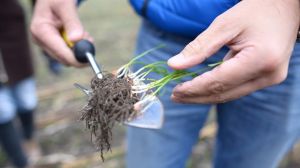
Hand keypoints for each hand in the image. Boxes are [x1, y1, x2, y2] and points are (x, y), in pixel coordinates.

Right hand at [31, 0, 90, 66]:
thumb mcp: (65, 5)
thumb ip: (72, 22)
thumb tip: (77, 40)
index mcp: (40, 31)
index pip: (60, 52)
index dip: (76, 58)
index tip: (90, 57)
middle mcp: (40, 41)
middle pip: (64, 58)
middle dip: (79, 51)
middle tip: (88, 38)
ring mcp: (46, 44)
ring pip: (68, 56)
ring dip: (79, 47)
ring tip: (81, 31)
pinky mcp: (53, 46)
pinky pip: (69, 52)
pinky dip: (77, 46)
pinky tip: (77, 34)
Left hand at [168, 0, 299, 103]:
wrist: (287, 8)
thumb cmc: (256, 10)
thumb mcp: (225, 25)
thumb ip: (199, 47)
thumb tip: (174, 65)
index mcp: (261, 59)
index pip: (219, 82)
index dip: (194, 88)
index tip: (175, 91)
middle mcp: (268, 75)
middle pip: (224, 93)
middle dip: (197, 96)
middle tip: (175, 96)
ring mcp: (270, 79)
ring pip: (230, 94)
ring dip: (205, 96)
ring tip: (184, 95)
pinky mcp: (267, 78)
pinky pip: (237, 88)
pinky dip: (217, 89)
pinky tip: (201, 88)